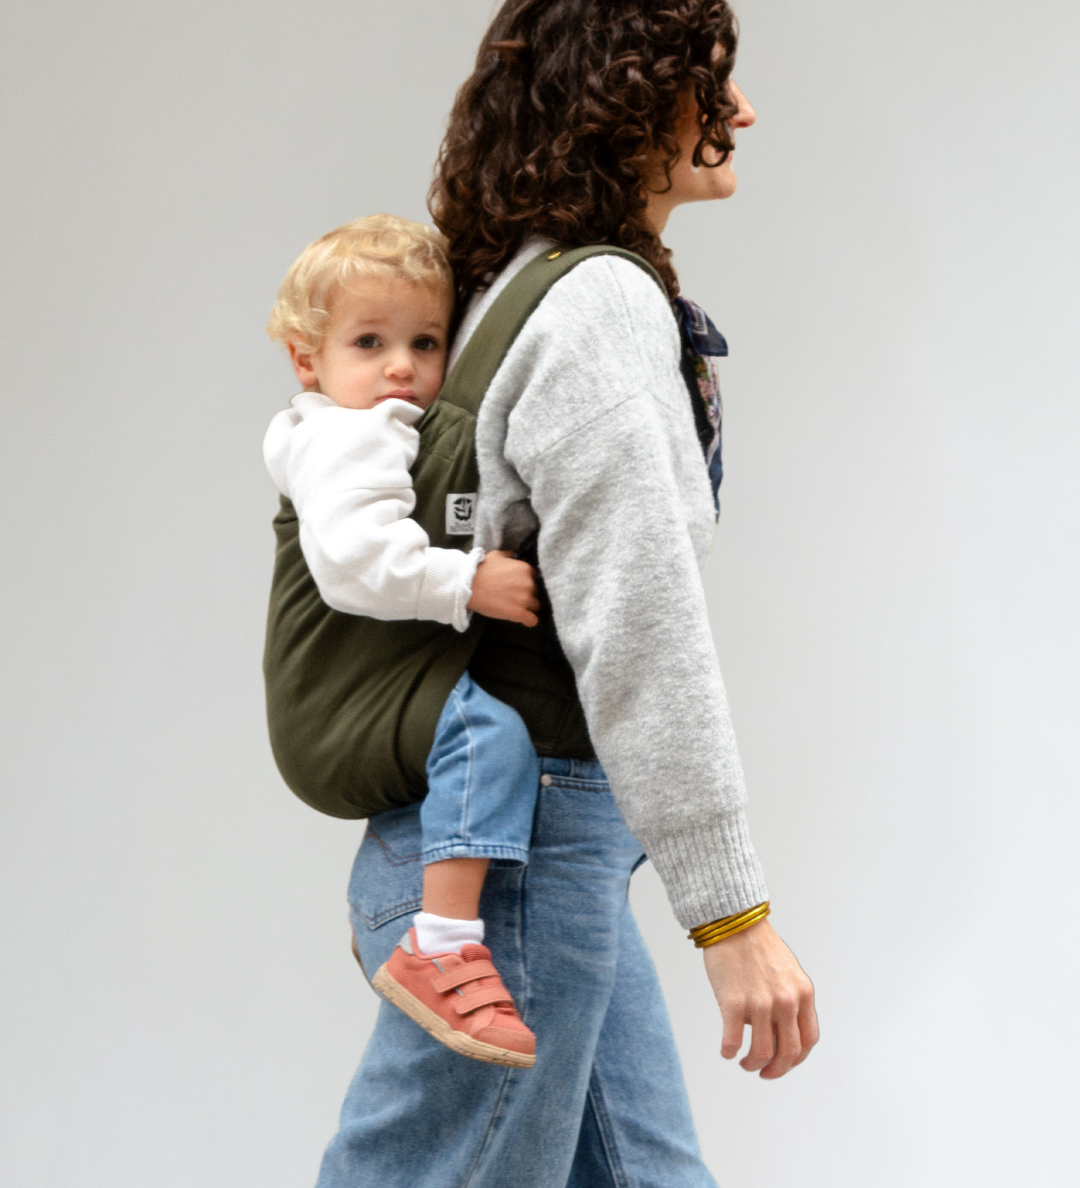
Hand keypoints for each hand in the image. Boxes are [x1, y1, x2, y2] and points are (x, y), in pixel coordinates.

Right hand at [466, 550, 540, 626]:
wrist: (469, 586)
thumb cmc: (481, 570)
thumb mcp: (497, 555)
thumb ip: (510, 555)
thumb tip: (514, 556)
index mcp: (526, 569)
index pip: (535, 578)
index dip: (527, 583)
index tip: (518, 587)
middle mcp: (529, 583)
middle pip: (536, 592)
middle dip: (527, 595)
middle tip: (513, 597)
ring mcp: (525, 599)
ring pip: (535, 606)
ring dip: (528, 607)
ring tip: (515, 607)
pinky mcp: (518, 613)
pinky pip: (532, 620)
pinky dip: (529, 620)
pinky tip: (523, 619)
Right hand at [702, 918, 817, 1078]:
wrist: (734, 924)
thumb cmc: (758, 946)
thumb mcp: (788, 972)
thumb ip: (791, 1000)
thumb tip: (781, 1031)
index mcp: (802, 994)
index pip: (808, 1040)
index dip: (796, 1059)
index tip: (784, 1063)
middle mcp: (785, 1001)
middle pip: (788, 1053)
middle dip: (776, 1070)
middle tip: (764, 1072)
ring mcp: (760, 1003)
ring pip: (761, 1053)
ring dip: (752, 1064)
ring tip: (743, 1062)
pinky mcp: (734, 1002)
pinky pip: (733, 1041)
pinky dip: (729, 1051)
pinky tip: (727, 1050)